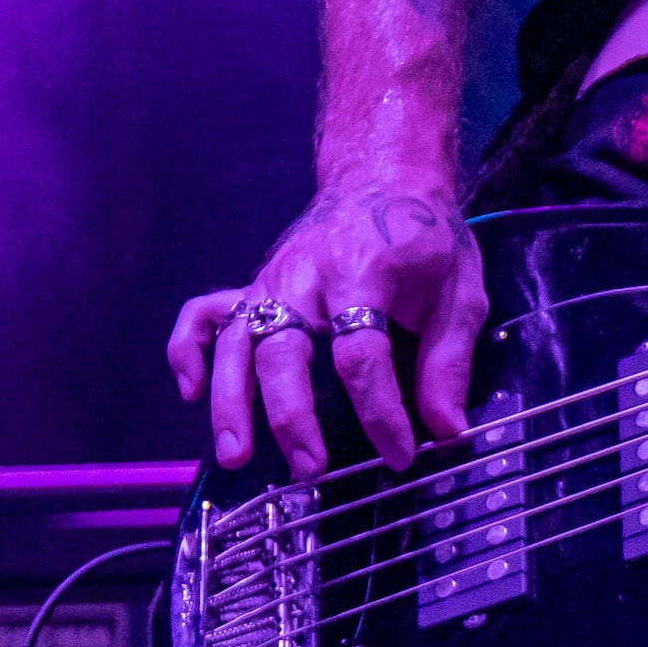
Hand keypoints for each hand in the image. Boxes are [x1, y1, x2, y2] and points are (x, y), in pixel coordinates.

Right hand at [169, 176, 489, 473]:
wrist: (384, 179)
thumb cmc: (425, 239)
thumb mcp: (460, 293)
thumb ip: (449, 362)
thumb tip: (447, 432)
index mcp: (363, 271)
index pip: (362, 352)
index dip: (379, 411)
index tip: (400, 455)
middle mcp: (305, 275)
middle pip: (284, 349)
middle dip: (292, 414)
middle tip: (310, 467)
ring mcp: (271, 281)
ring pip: (234, 341)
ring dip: (231, 401)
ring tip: (236, 456)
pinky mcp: (253, 287)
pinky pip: (203, 315)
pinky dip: (187, 351)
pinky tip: (192, 393)